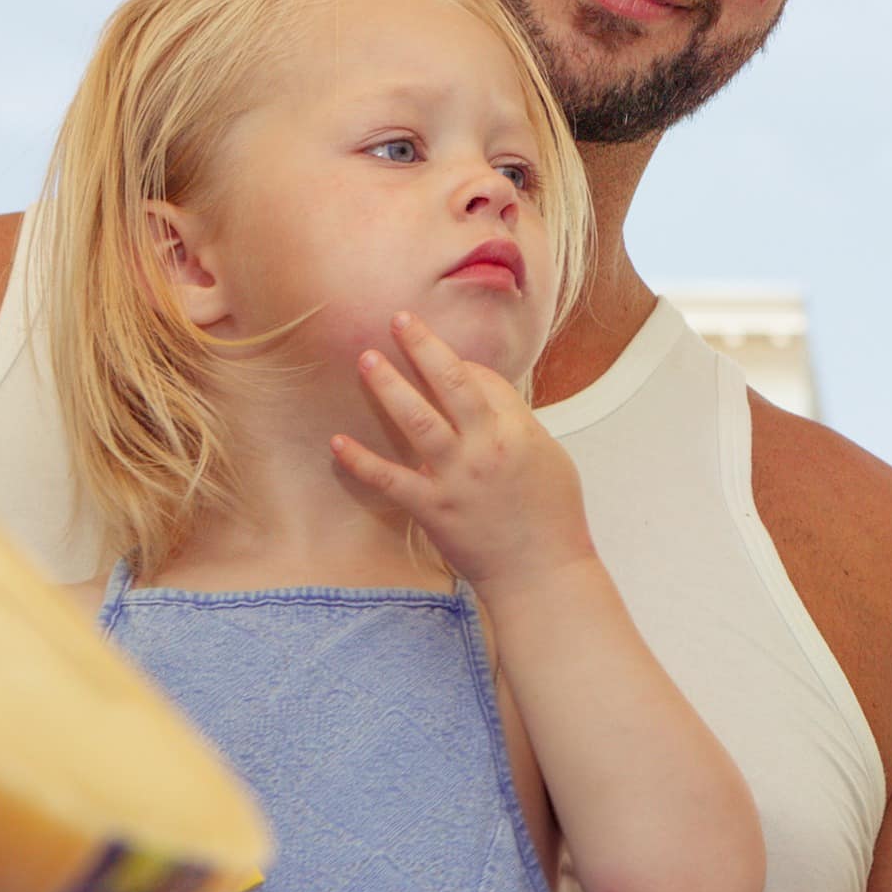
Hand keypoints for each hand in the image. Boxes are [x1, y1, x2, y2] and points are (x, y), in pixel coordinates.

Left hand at [331, 312, 593, 596]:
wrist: (541, 572)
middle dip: (424, 346)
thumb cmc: (553, 515)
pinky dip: (360, 461)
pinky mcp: (431, 508)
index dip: (465, 365)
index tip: (449, 362)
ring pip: (416, 419)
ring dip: (389, 386)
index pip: (485, 381)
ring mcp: (456, 477)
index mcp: (519, 432)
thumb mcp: (550, 457)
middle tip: (398, 318)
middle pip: (451, 383)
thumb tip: (483, 395)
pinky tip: (338, 441)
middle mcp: (486, 448)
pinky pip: (389, 479)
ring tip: (367, 358)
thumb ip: (517, 423)